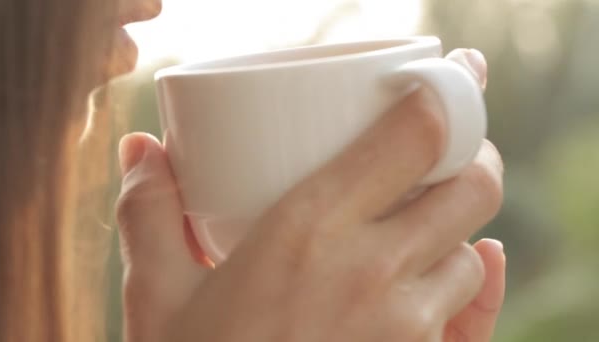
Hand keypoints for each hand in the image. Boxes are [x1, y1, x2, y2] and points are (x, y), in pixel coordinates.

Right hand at [116, 48, 504, 341]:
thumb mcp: (156, 298)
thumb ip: (149, 213)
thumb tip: (141, 150)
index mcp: (307, 231)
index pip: (412, 136)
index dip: (442, 99)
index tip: (438, 86)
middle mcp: (373, 271)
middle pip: (468, 184)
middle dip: (464, 157)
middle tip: (433, 154)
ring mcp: (408, 327)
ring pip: (469, 248)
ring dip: (453, 228)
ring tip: (416, 224)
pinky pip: (481, 311)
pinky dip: (482, 280)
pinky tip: (473, 265)